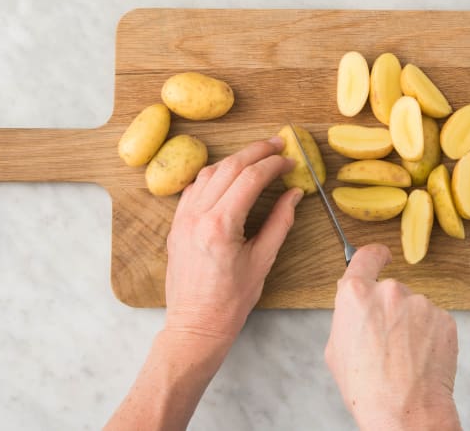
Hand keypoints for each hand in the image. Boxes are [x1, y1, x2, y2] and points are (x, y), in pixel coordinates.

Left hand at [164, 136, 302, 343]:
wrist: (195, 325)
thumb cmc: (230, 301)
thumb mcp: (262, 261)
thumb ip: (279, 223)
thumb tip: (293, 194)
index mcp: (221, 226)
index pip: (250, 179)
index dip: (273, 165)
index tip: (289, 160)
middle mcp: (197, 216)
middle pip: (229, 168)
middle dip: (256, 152)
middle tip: (277, 144)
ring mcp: (182, 219)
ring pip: (209, 173)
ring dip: (234, 160)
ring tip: (256, 156)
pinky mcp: (176, 225)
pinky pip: (194, 189)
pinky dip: (214, 176)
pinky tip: (229, 176)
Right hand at [325, 244, 460, 430]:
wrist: (404, 411)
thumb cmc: (366, 387)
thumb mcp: (336, 348)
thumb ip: (347, 315)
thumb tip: (356, 307)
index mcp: (356, 294)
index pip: (366, 256)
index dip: (374, 256)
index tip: (382, 256)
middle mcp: (389, 291)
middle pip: (390, 290)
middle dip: (390, 309)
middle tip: (386, 340)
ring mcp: (420, 303)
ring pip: (414, 307)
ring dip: (411, 324)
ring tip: (403, 356)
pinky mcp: (443, 319)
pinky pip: (433, 321)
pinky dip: (429, 336)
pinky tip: (420, 358)